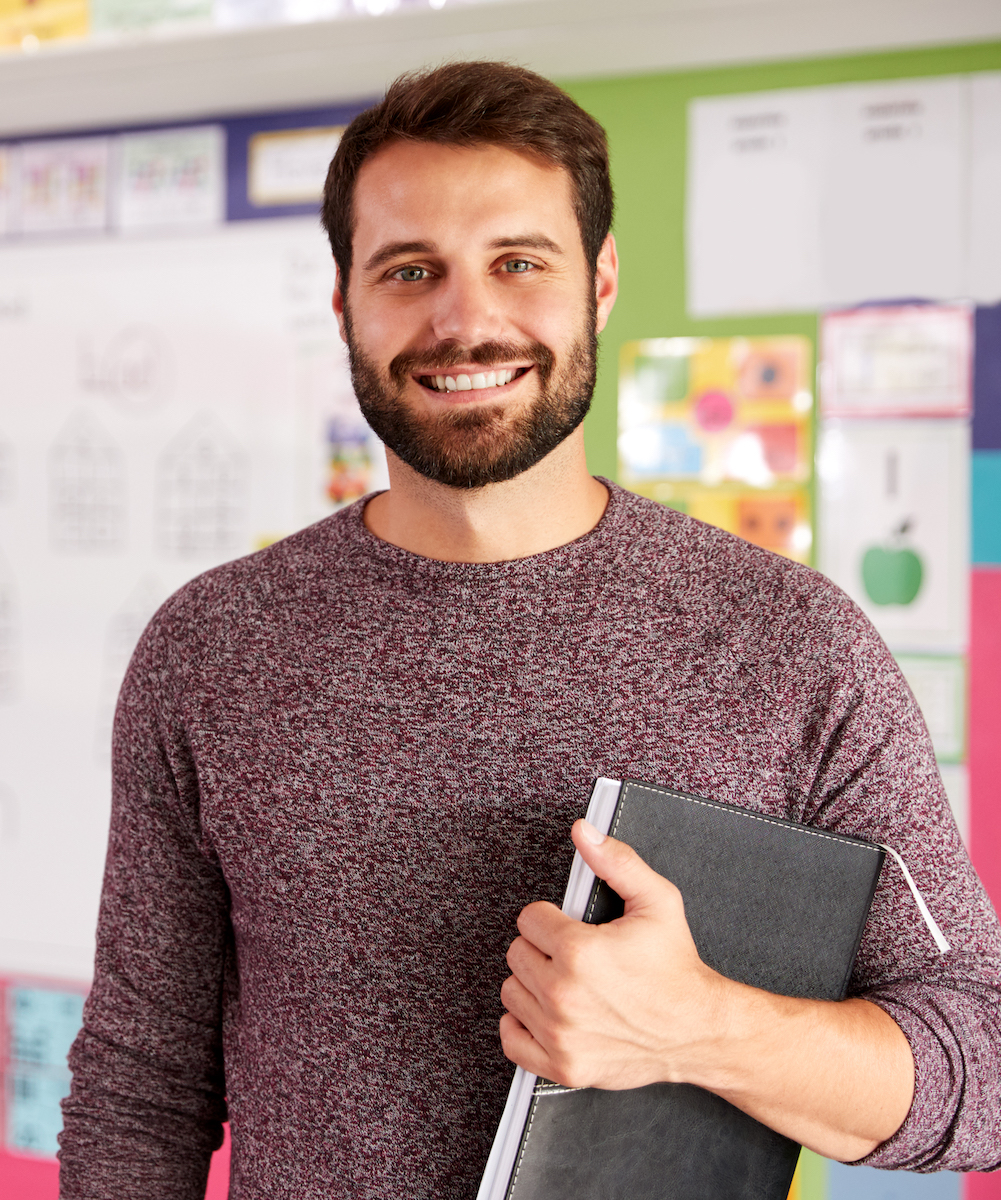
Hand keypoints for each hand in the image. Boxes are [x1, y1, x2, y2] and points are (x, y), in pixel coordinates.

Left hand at [499, 819, 728, 1090]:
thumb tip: (584, 831)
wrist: (698, 1029)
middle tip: (573, 954)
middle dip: (542, 948)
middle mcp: (563, 995)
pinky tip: (549, 1013)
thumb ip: (616, 861)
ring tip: (567, 981)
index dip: (552, 918)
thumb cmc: (676, 967)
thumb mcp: (657, 901)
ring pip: (512, 992)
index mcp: (579, 952)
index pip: (528, 919)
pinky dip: (523, 1026)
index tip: (571, 927)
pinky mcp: (562, 1065)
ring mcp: (560, 1034)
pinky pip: (512, 1039)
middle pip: (517, 954)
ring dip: (533, 984)